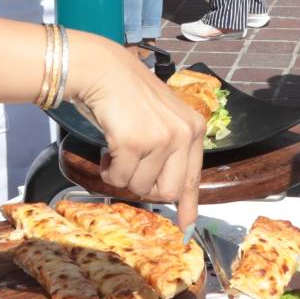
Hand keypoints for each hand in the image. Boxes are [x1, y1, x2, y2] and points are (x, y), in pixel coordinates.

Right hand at [63, 31, 203, 227]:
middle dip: (145, 186)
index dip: (188, 206)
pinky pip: (120, 178)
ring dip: (123, 175)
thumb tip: (174, 196)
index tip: (187, 228)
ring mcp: (161, 139)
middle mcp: (183, 134)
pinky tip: (107, 148)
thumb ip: (172, 152)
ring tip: (118, 150)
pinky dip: (109, 169)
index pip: (194, 177)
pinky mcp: (135, 143)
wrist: (103, 70)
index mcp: (195, 129)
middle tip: (131, 167)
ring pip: (140, 187)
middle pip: (167, 191)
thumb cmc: (129, 96)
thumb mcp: (163, 120)